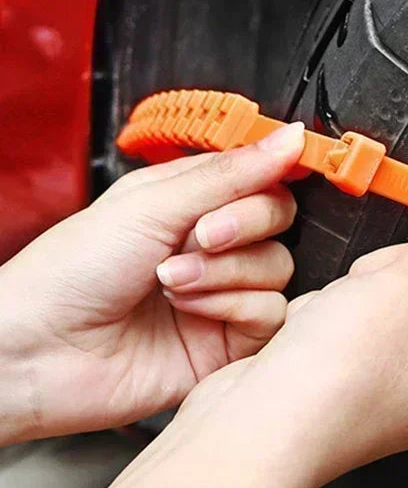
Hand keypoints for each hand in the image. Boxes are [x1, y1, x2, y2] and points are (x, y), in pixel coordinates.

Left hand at [0, 122, 304, 442]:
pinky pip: (270, 313)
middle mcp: (214, 243)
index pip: (263, 174)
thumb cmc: (72, 269)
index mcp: (194, 199)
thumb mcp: (153, 203)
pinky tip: (190, 309)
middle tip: (200, 235)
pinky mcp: (229, 338)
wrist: (37, 352)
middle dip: (244, 223)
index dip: (274, 172)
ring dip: (225, 271)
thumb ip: (231, 172)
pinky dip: (233, 306)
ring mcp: (223, 291)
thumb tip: (290, 135)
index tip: (286, 167)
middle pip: (279, 217)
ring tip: (172, 281)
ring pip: (277, 265)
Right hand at [96, 196, 407, 487]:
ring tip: (348, 302)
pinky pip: (360, 310)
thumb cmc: (334, 386)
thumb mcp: (405, 289)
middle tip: (393, 267)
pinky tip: (322, 322)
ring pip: (399, 292)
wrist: (257, 425)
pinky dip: (339, 304)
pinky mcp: (354, 367)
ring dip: (370, 282)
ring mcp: (395, 375)